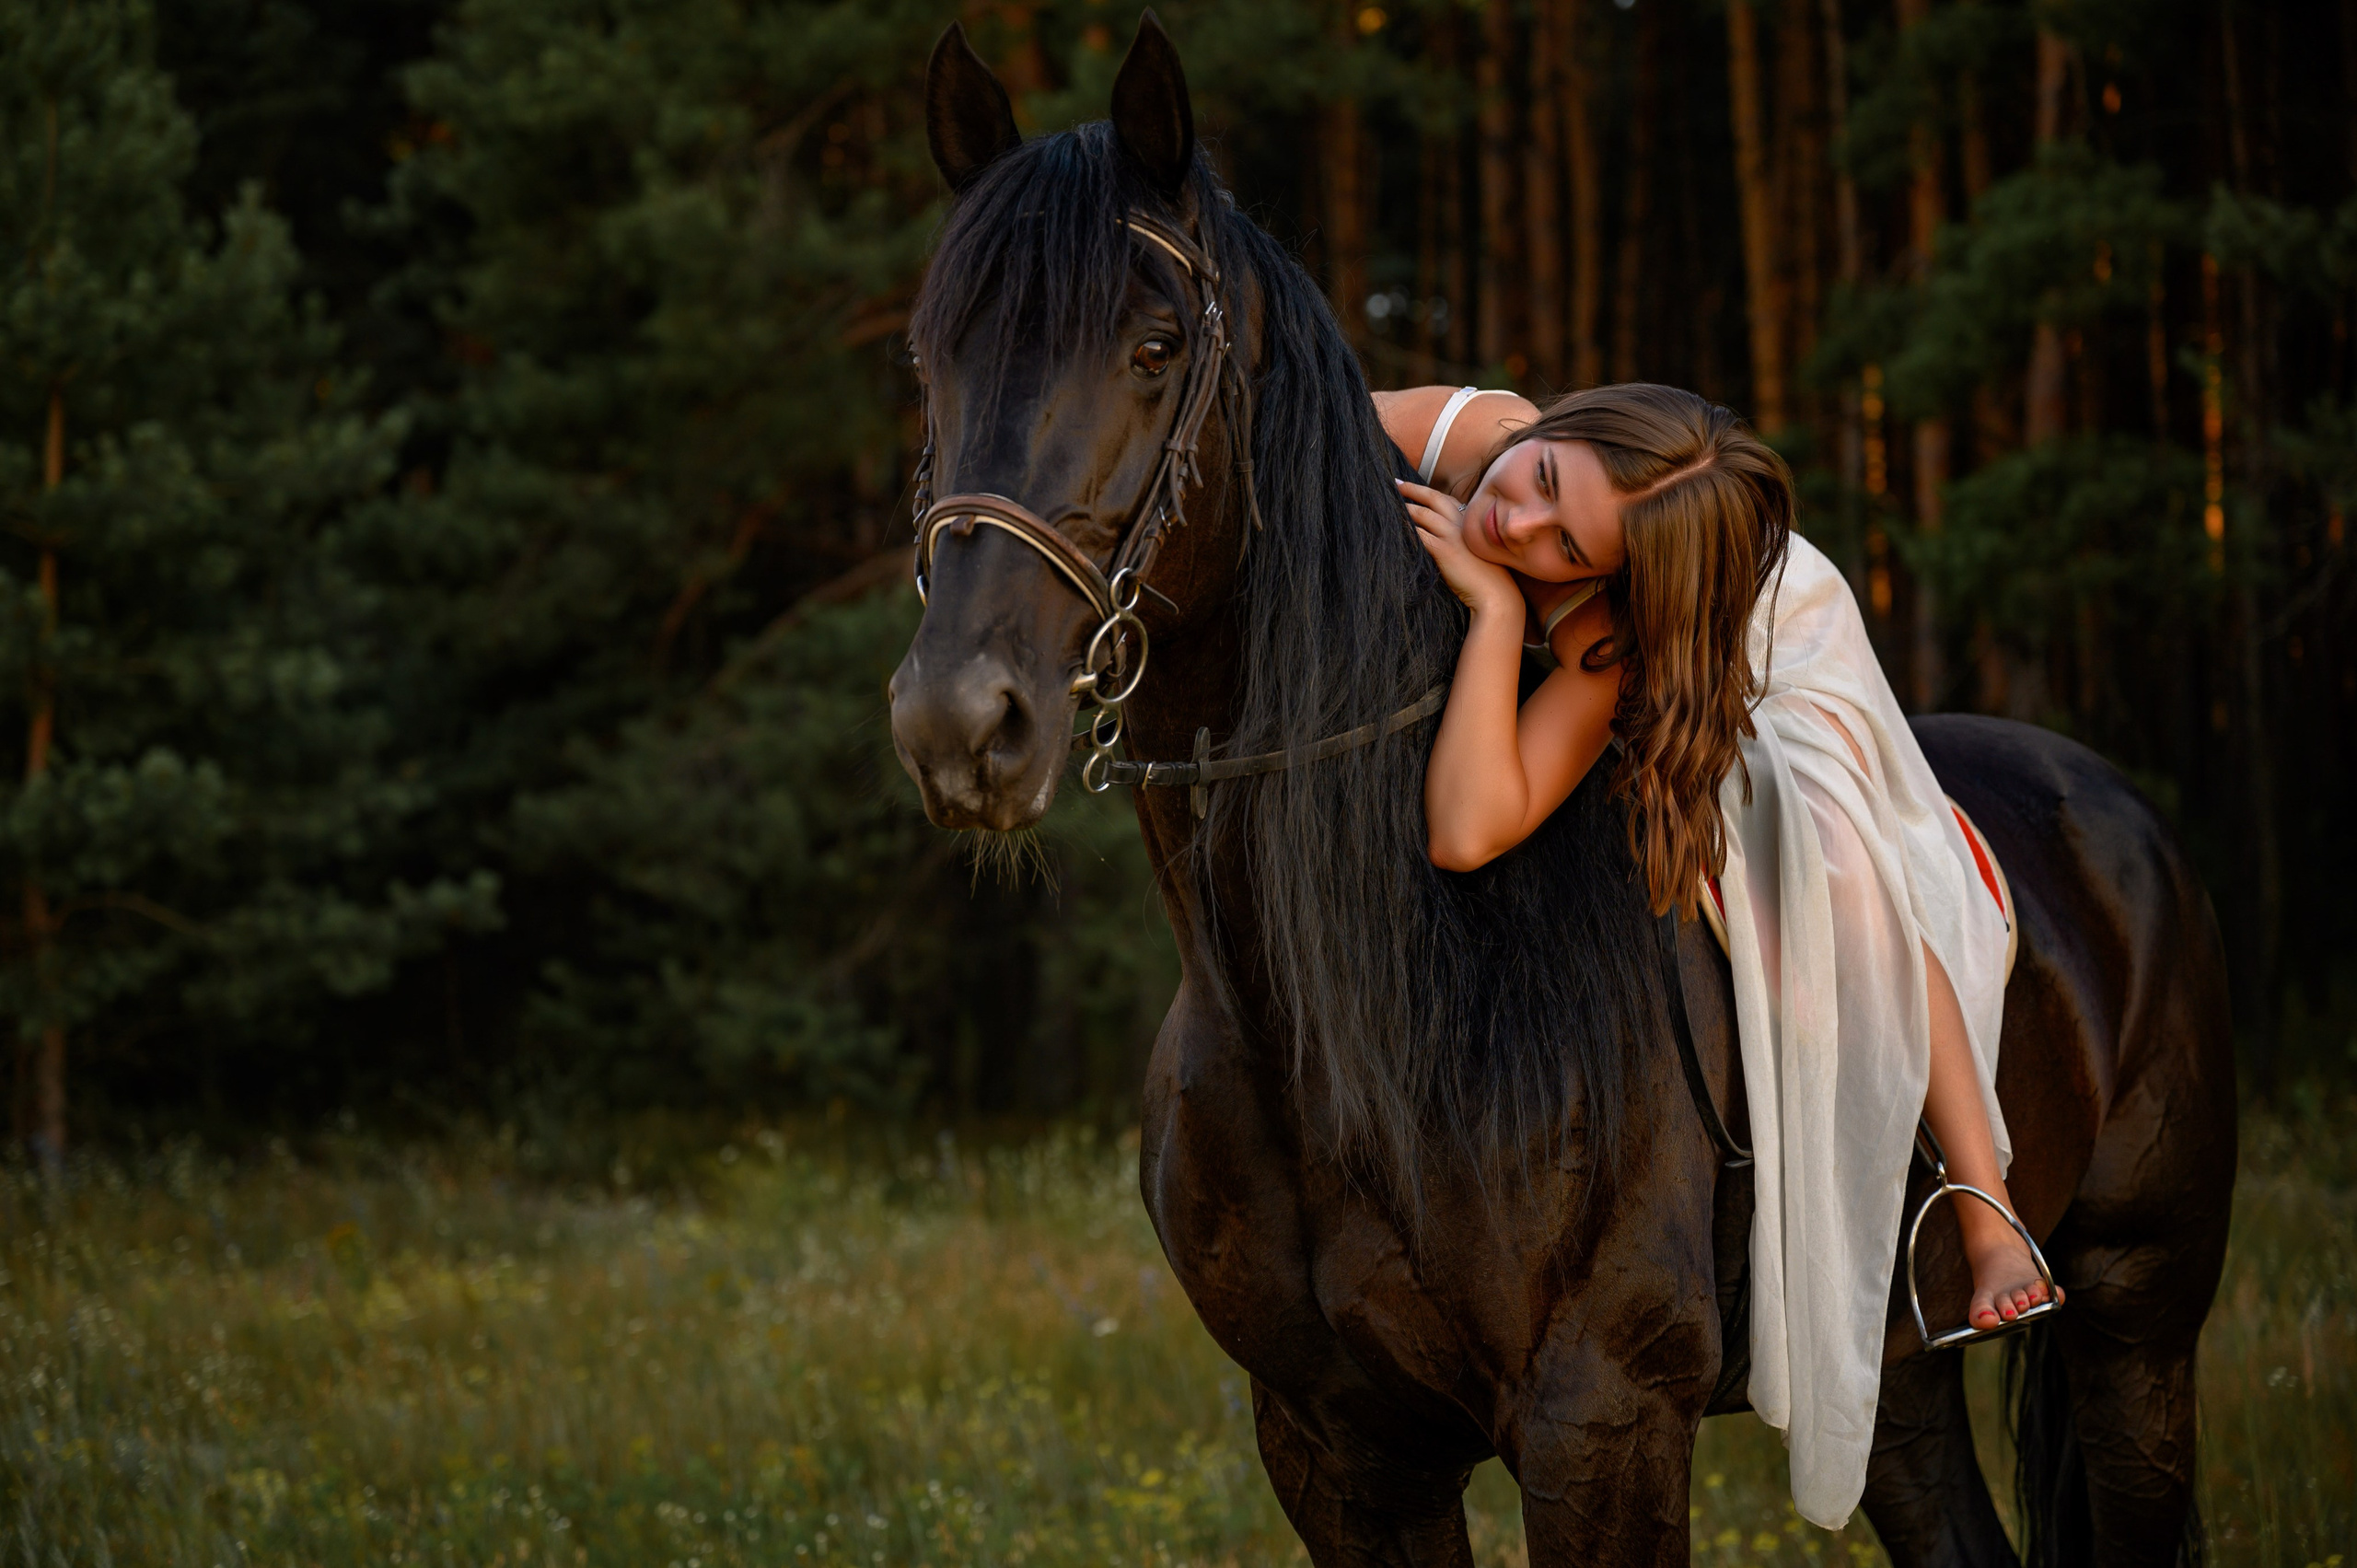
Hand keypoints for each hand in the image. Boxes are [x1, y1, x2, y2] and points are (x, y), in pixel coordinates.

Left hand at [1398, 478, 1516, 615]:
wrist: (1496, 594)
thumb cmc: (1488, 577)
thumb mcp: (1477, 550)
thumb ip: (1463, 540)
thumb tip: (1445, 539)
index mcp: (1472, 521)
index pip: (1446, 500)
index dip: (1429, 492)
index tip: (1415, 488)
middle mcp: (1463, 522)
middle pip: (1434, 498)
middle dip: (1413, 489)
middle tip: (1396, 484)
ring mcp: (1454, 535)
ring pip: (1424, 514)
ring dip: (1406, 507)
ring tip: (1391, 504)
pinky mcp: (1444, 550)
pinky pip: (1420, 534)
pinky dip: (1407, 529)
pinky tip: (1396, 527)